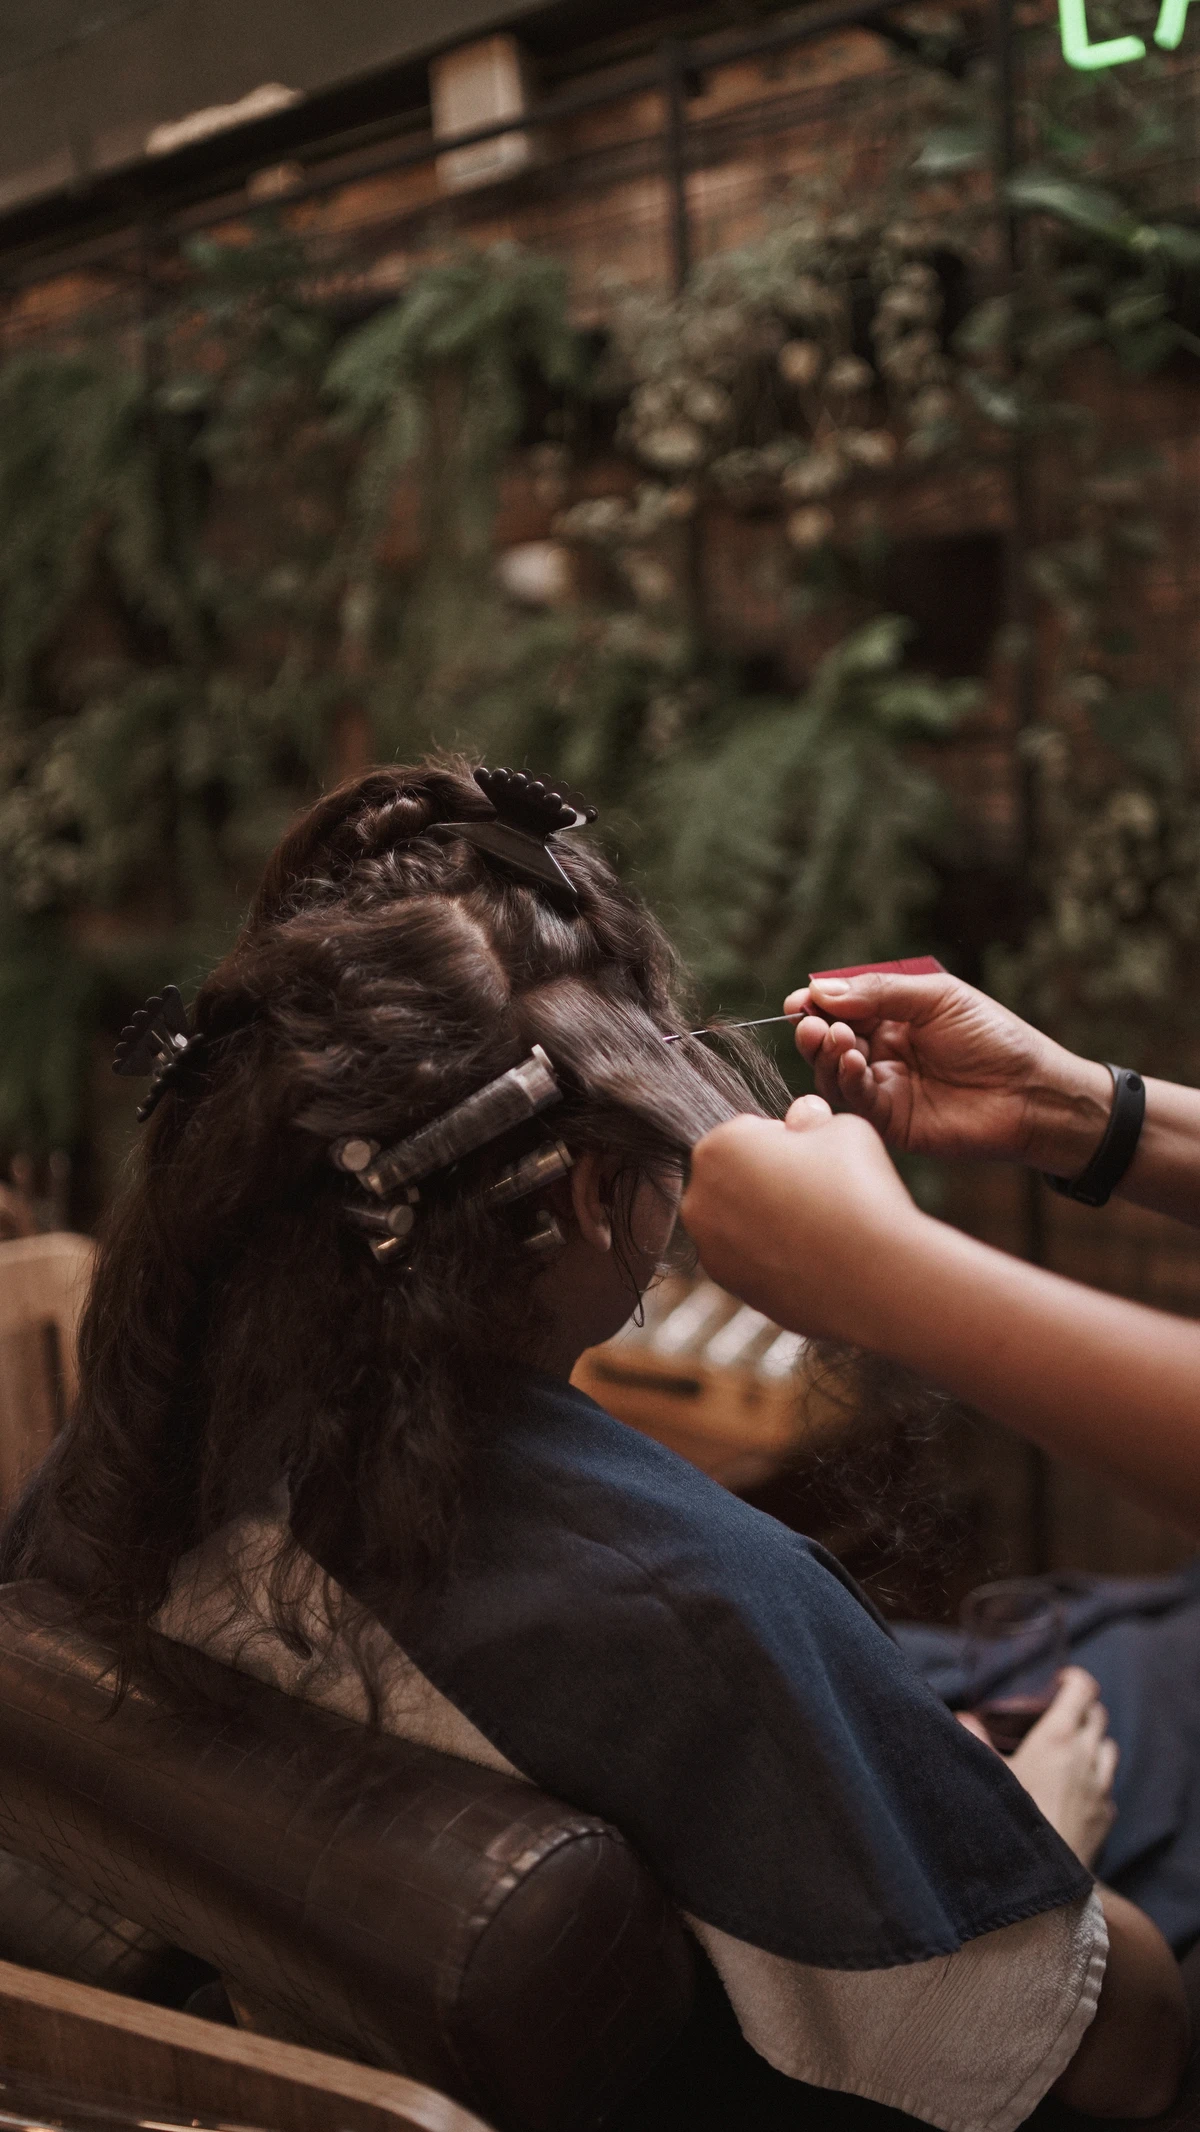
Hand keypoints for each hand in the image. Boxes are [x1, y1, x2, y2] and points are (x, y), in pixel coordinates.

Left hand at [681, 1096, 923, 1343]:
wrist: (874, 1277)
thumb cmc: (857, 1190)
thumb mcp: (842, 1128)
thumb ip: (812, 1117)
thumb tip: (803, 1113)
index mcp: (717, 1147)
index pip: (748, 1132)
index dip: (787, 1141)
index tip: (817, 1159)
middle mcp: (699, 1198)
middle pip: (736, 1176)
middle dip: (768, 1179)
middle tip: (818, 1193)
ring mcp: (711, 1248)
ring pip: (740, 1219)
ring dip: (768, 1218)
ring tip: (818, 1227)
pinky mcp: (730, 1286)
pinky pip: (750, 1257)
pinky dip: (773, 1254)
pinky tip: (811, 1258)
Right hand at [786, 970, 1112, 1174]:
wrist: (1031, 1090)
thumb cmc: (994, 1037)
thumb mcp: (937, 998)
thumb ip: (880, 992)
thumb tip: (821, 988)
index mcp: (893, 1019)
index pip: (841, 1009)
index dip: (817, 1005)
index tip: (799, 1001)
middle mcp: (883, 1054)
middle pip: (829, 1042)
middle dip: (815, 1030)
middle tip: (812, 1023)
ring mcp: (885, 1089)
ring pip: (834, 1074)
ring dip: (826, 1055)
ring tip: (834, 1038)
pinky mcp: (890, 1122)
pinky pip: (856, 1102)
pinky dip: (847, 1081)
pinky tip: (853, 1062)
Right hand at [960, 1668, 1117, 1868]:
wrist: (1043, 1880)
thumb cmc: (1012, 1820)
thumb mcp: (987, 1776)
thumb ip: (973, 1740)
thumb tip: (961, 1717)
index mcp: (1058, 1738)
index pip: (1083, 1690)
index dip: (1074, 1679)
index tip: (1058, 1682)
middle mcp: (1086, 1757)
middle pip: (1098, 1715)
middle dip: (1081, 1707)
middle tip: (1059, 1713)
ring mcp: (1100, 1788)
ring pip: (1108, 1748)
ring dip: (1093, 1741)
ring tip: (1069, 1749)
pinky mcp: (1106, 1816)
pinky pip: (1106, 1786)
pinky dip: (1095, 1778)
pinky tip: (1074, 1790)